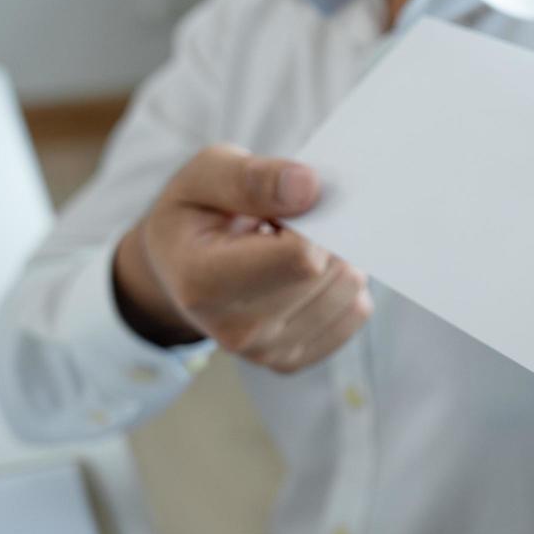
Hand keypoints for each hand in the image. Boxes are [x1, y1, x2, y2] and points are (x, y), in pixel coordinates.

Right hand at [113, 144, 372, 373]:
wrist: (178, 269)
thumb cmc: (196, 213)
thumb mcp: (206, 174)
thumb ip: (252, 177)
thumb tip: (309, 187)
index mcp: (204, 282)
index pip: (302, 257)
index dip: (312, 220)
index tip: (291, 205)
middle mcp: (235, 330)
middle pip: (329, 273)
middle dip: (326, 236)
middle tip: (289, 224)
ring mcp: (265, 352)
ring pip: (350, 292)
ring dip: (337, 259)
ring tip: (293, 247)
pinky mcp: (292, 359)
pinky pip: (355, 313)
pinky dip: (341, 286)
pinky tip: (305, 274)